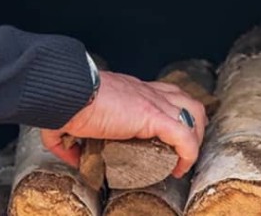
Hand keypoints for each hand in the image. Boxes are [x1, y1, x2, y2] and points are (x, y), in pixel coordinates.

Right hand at [40, 71, 207, 178]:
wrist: (68, 92)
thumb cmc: (66, 102)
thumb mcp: (70, 121)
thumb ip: (68, 139)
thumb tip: (70, 156)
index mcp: (129, 90)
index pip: (161, 94)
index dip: (170, 114)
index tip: (165, 139)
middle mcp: (145, 92)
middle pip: (185, 99)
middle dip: (192, 125)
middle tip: (182, 149)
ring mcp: (151, 101)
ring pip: (193, 112)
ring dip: (195, 138)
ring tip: (184, 159)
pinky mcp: (153, 115)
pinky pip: (184, 136)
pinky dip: (188, 154)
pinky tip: (179, 169)